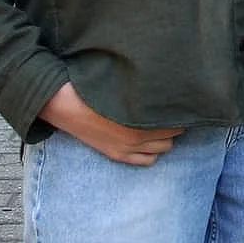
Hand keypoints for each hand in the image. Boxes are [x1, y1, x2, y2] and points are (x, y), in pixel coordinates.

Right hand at [37, 83, 182, 165]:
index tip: (178, 103)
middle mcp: (137, 135)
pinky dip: (153, 152)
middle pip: (173, 133)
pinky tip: (150, 141)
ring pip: (164, 148)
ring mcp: (127, 148)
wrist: (65, 103)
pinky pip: (148, 161)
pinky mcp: (117, 155)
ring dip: (165, 137)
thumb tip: (165, 81)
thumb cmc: (94, 87)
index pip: (175, 118)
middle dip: (174, 123)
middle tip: (170, 113)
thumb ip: (145, 88)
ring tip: (161, 125)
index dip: (178, 109)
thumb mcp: (124, 84)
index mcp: (140, 115)